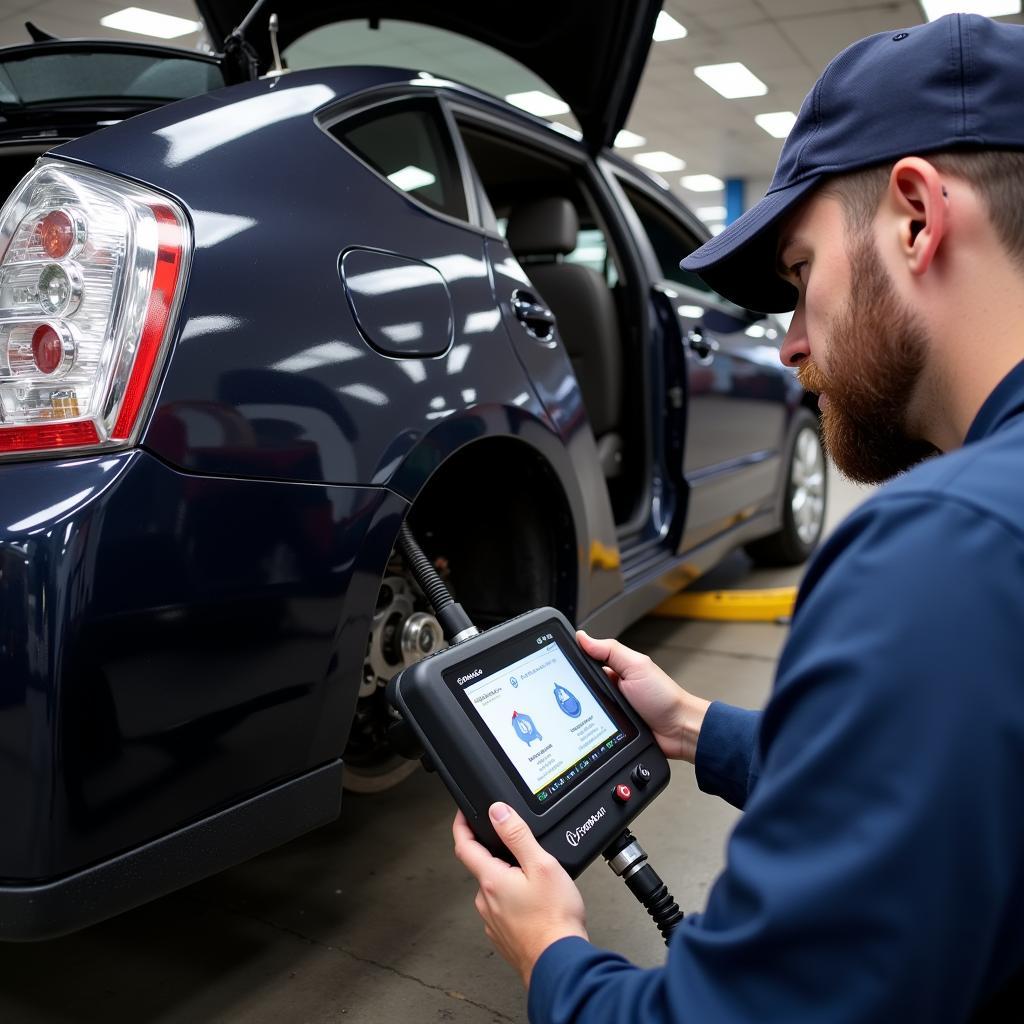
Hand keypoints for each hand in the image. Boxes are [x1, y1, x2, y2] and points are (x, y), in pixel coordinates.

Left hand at [453, 803, 587, 986]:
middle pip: (482, 866)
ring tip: (536, 881)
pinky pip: (503, 909)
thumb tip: (497, 812)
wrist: (560, 962)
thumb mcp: (541, 865)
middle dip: (498, 854)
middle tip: (522, 850)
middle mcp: (486, 901)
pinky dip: (515, 900)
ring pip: (495, 889)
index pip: (464, 845)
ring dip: (509, 879)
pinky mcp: (503, 935)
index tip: (463, 813)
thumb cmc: (554, 919)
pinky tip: (535, 904)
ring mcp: (493, 921)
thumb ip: (517, 836)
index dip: (461, 825)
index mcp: (491, 880)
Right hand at [576, 630, 709, 762]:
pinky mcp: (611, 728)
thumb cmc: (664, 697)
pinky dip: (590, 728)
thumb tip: (583, 637)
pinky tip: (589, 728)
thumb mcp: (636, 666)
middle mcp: (612, 688)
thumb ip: (610, 650)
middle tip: (579, 694)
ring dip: (584, 712)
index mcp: (616, 669)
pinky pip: (592, 727)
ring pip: (585, 709)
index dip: (574, 663)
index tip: (562, 666)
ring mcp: (611, 709)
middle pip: (582, 687)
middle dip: (578, 691)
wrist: (679, 730)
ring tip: (585, 713)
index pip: (586, 662)